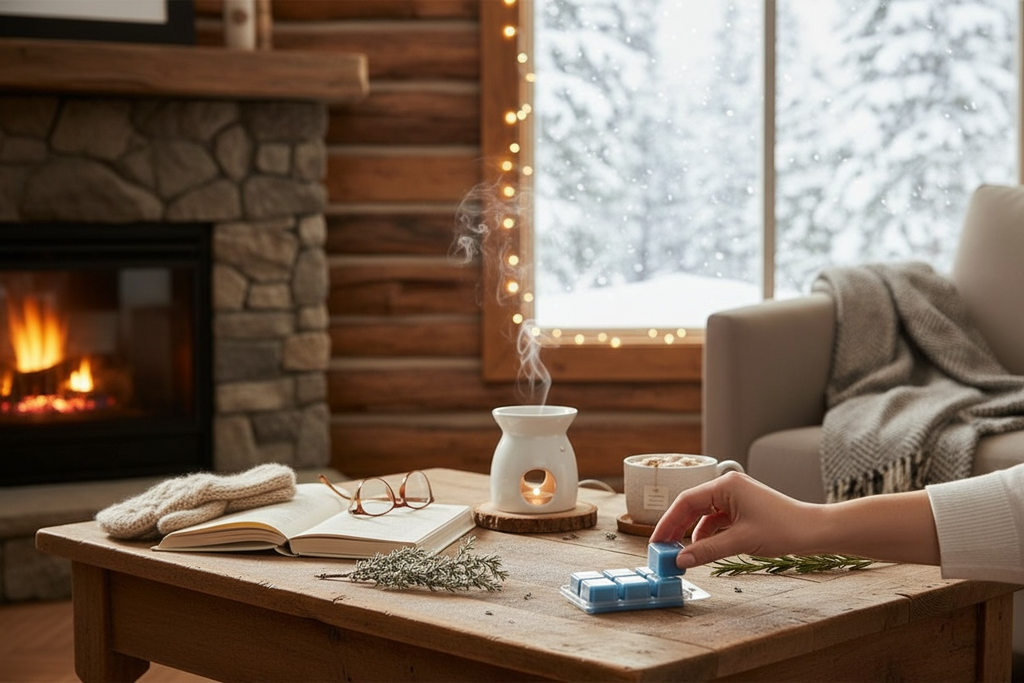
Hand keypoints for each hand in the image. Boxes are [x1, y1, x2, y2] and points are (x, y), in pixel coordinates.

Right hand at [649, 471, 818, 569]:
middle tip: (664, 549)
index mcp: (725, 485)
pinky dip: (708, 535)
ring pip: (703, 515)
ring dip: (692, 534)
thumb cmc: (783, 528)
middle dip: (677, 528)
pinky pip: (717, 521)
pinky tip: (703, 550)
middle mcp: (727, 487)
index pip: (686, 501)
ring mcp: (735, 497)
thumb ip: (706, 550)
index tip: (657, 541)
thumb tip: (680, 560)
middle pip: (691, 506)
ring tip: (682, 554)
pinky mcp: (742, 509)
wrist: (813, 530)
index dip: (667, 522)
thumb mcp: (740, 541)